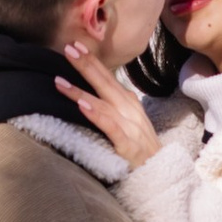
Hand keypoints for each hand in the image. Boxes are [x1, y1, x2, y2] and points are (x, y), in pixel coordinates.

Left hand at [56, 39, 164, 168]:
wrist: (162, 175)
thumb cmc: (140, 149)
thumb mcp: (129, 122)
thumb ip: (113, 106)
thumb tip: (92, 91)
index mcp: (129, 103)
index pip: (108, 77)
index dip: (93, 61)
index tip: (76, 45)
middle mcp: (130, 111)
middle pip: (105, 83)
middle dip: (86, 65)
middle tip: (68, 49)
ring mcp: (130, 128)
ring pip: (103, 104)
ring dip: (80, 91)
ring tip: (59, 81)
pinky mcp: (128, 147)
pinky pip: (110, 128)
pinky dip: (96, 116)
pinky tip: (82, 106)